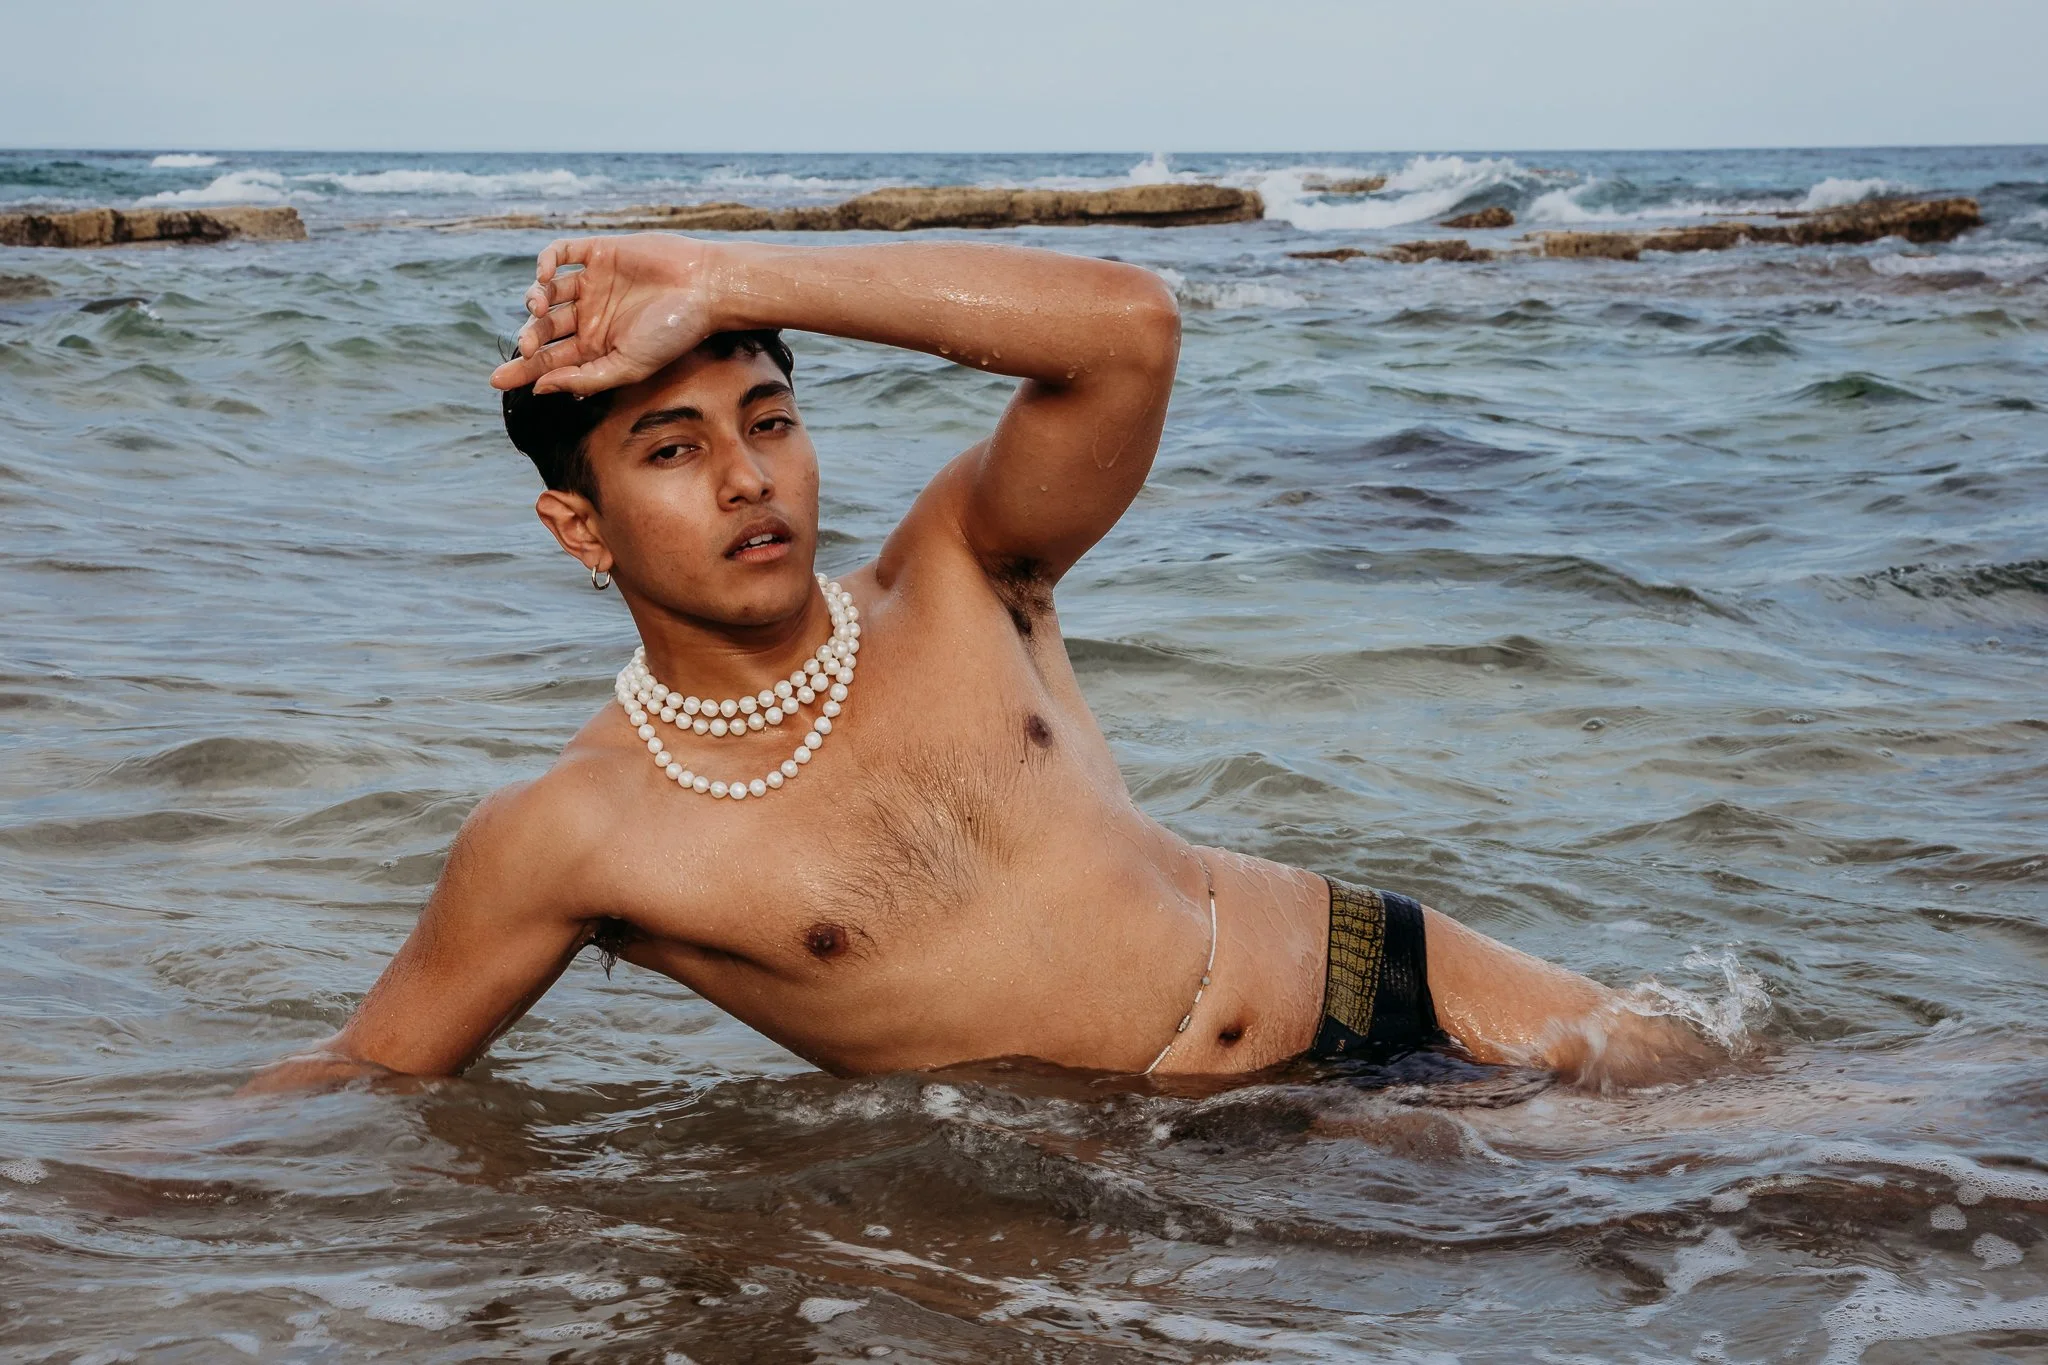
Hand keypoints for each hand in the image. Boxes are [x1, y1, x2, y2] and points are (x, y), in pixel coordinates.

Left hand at [488, 234, 724, 395]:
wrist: (705, 289)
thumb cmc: (674, 333)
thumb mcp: (628, 366)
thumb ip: (585, 379)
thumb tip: (540, 388)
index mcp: (596, 347)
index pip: (550, 361)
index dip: (522, 371)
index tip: (497, 380)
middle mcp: (590, 316)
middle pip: (543, 330)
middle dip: (529, 339)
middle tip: (528, 348)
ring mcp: (592, 284)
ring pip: (546, 292)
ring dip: (533, 302)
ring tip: (538, 310)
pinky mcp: (598, 253)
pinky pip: (560, 254)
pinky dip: (545, 262)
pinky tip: (544, 276)